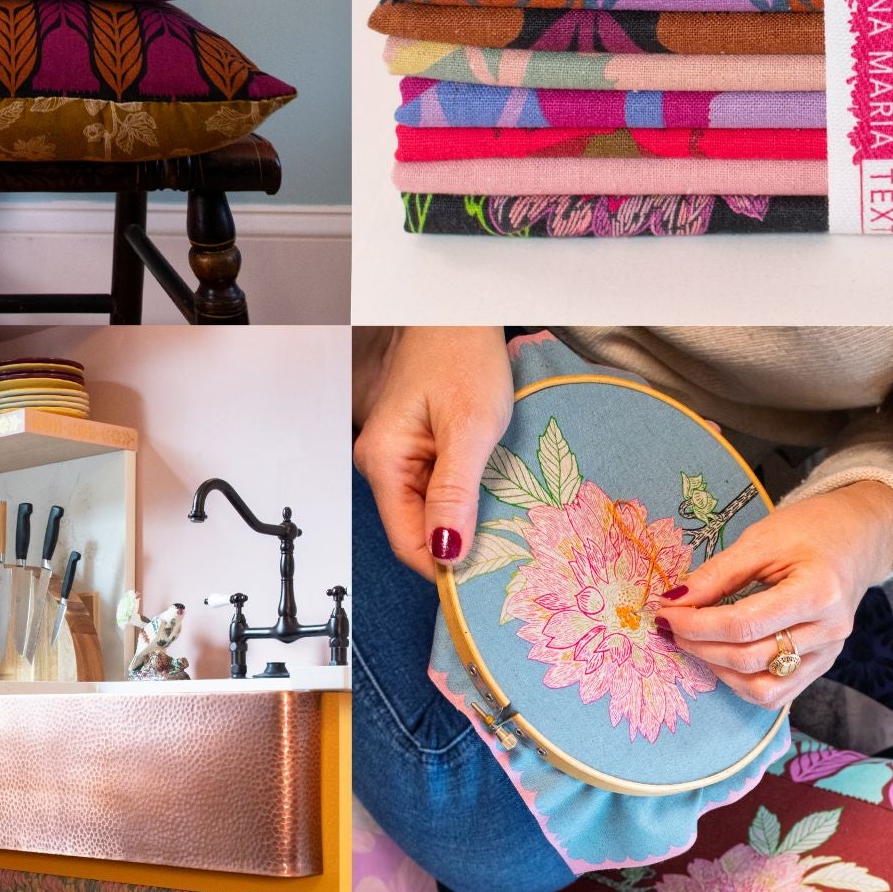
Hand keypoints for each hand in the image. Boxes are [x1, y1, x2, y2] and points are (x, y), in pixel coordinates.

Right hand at [354, 327, 514, 579]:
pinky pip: (437, 490)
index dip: (446, 565)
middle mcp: (382, 464)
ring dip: (464, 522)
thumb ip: (454, 492)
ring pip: (429, 512)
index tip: (488, 580)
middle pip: (417, 530)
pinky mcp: (416, 447)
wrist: (458, 311)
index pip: (408, 541)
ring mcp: (398, 456)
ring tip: (508, 526)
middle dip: (459, 545)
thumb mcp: (469, 427)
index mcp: (383, 462)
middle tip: (510, 555)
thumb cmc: (461, 354)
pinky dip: (465, 499)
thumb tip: (447, 550)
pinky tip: (494, 495)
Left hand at [654, 480, 892, 710]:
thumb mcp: (760, 541)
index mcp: (818, 592)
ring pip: (763, 688)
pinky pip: (778, 693)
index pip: (744, 625)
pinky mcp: (822, 666)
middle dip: (700, 645)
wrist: (855, 540)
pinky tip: (722, 658)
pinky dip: (743, 682)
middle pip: (750, 658)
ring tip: (695, 643)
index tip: (666, 612)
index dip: (697, 623)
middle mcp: (829, 632)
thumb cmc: (809, 531)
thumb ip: (717, 574)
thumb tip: (675, 601)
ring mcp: (829, 654)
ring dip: (719, 670)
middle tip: (672, 625)